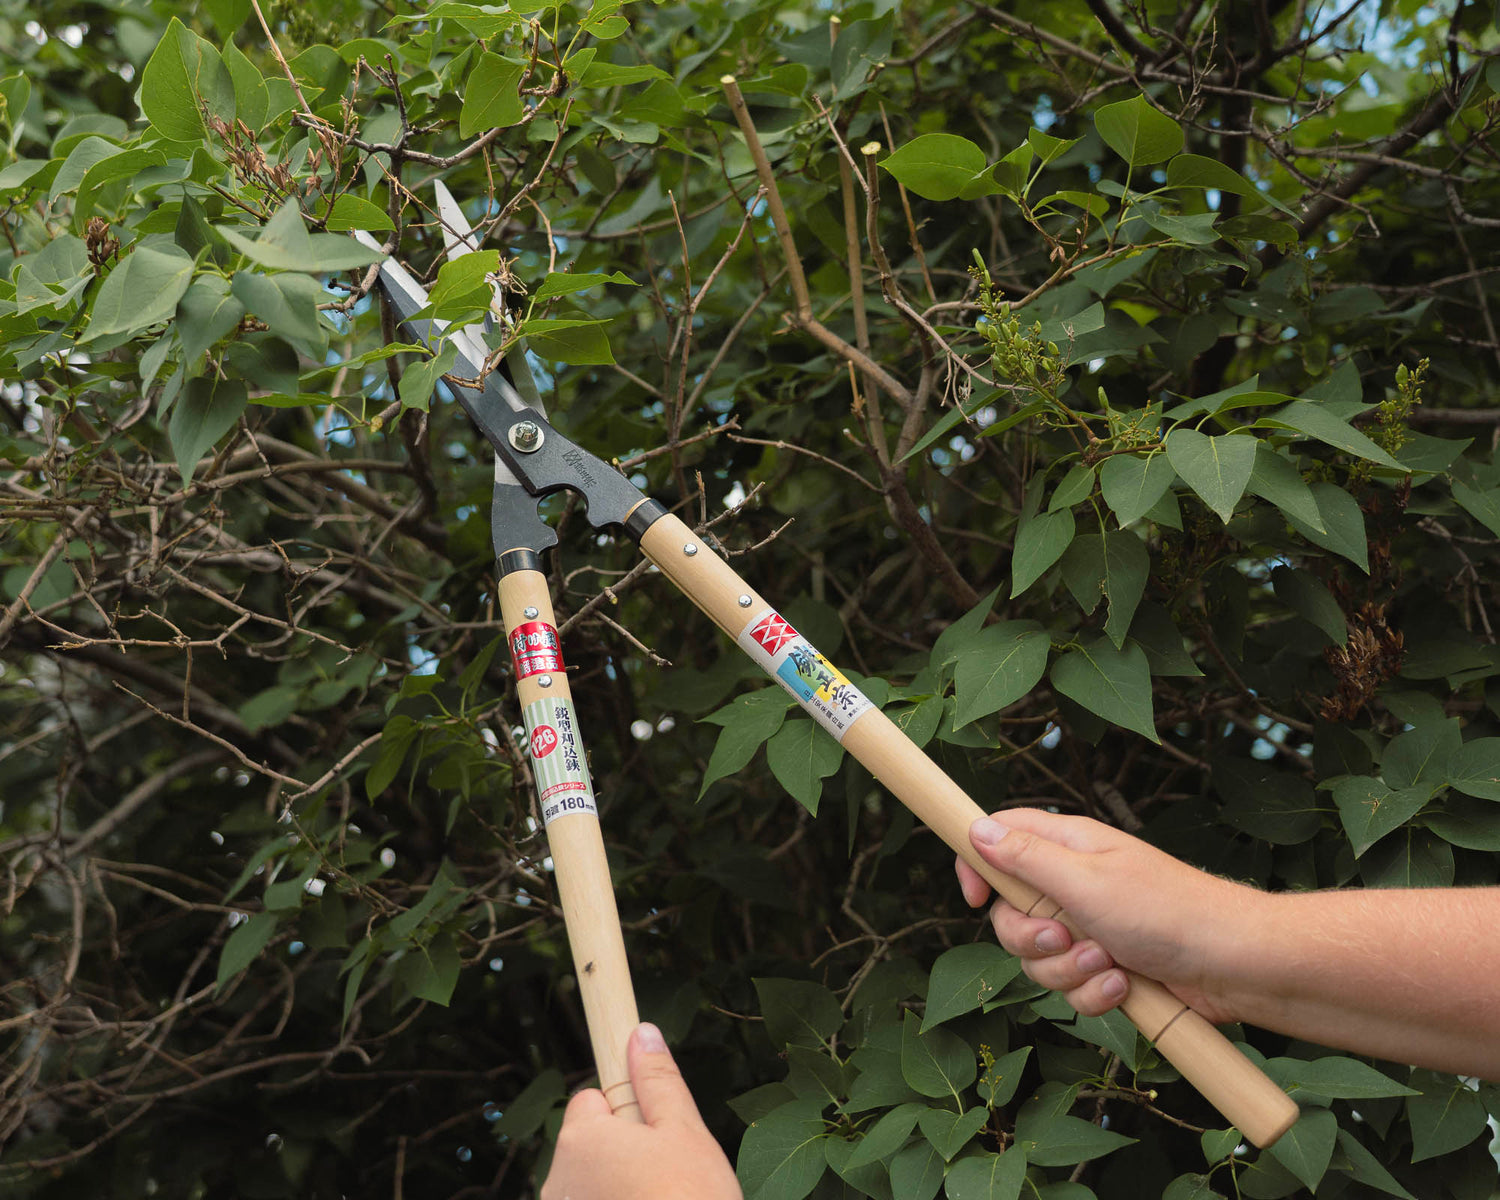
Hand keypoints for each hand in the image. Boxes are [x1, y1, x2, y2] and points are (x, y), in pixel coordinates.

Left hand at [541, 1023, 741, 1199]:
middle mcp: (557, 1180)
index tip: (653, 1134)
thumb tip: (641, 1032)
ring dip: (619, 1191)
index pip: (589, 1101)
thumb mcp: (685, 1132)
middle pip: (589, 1147)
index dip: (626, 1112)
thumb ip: (658, 1080)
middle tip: (668, 1176)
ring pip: (591, 1187)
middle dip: (623, 1154)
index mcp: (581, 1139)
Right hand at [955, 808, 1261, 1023]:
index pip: (1000, 838)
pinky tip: (1126, 985)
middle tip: (1064, 937)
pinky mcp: (1107, 968)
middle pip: (1010, 912)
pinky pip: (1072, 989)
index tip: (974, 898)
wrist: (1234, 966)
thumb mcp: (1085, 880)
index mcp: (1067, 847)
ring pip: (1040, 958)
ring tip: (1111, 963)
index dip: (978, 865)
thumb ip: (1025, 858)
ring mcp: (1091, 927)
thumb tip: (976, 828)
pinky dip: (1094, 993)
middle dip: (1030, 938)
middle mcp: (1074, 884)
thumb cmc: (1167, 910)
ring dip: (1070, 970)